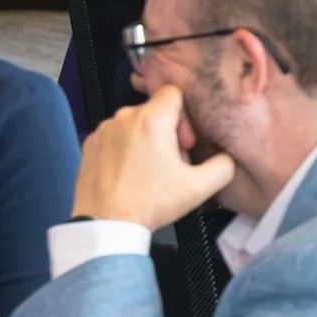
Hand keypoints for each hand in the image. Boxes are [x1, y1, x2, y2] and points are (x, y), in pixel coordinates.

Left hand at [71, 85, 235, 232]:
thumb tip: (227, 156)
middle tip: (170, 161)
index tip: (183, 143)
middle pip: (154, 110)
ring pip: (134, 122)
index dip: (185, 115)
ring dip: (146, 138)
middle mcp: (124, 116)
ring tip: (149, 170)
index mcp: (151, 119)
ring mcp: (102, 129)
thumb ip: (224, 165)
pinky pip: (114, 135)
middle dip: (167, 130)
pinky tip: (128, 172)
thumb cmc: (151, 203)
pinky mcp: (89, 143)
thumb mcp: (199, 187)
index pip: (174, 92)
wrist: (106, 224)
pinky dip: (124, 147)